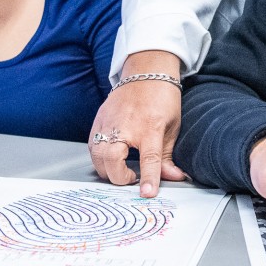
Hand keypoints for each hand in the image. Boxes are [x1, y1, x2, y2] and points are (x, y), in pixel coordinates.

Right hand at [89, 51, 186, 194]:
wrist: (146, 71)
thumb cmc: (162, 97)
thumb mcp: (172, 126)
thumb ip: (168, 155)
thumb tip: (174, 177)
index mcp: (150, 127)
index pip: (149, 159)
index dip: (149, 178)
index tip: (147, 194)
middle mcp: (126, 125)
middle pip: (112, 160)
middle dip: (119, 177)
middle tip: (132, 177)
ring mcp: (108, 122)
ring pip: (97, 157)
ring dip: (107, 169)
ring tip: (122, 168)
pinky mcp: (98, 120)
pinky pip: (92, 146)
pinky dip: (99, 157)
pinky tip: (110, 157)